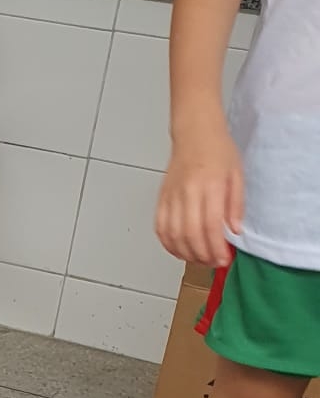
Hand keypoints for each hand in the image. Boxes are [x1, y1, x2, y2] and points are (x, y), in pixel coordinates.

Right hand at [156, 132, 243, 265]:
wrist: (195, 134)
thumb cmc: (218, 152)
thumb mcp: (237, 175)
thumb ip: (236, 205)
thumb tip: (234, 231)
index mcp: (210, 185)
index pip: (211, 225)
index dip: (216, 248)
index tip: (224, 259)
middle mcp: (188, 192)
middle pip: (191, 234)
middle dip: (202, 254)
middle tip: (213, 263)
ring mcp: (171, 197)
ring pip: (173, 235)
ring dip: (186, 253)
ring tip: (199, 259)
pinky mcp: (161, 199)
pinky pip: (160, 228)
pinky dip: (168, 244)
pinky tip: (179, 250)